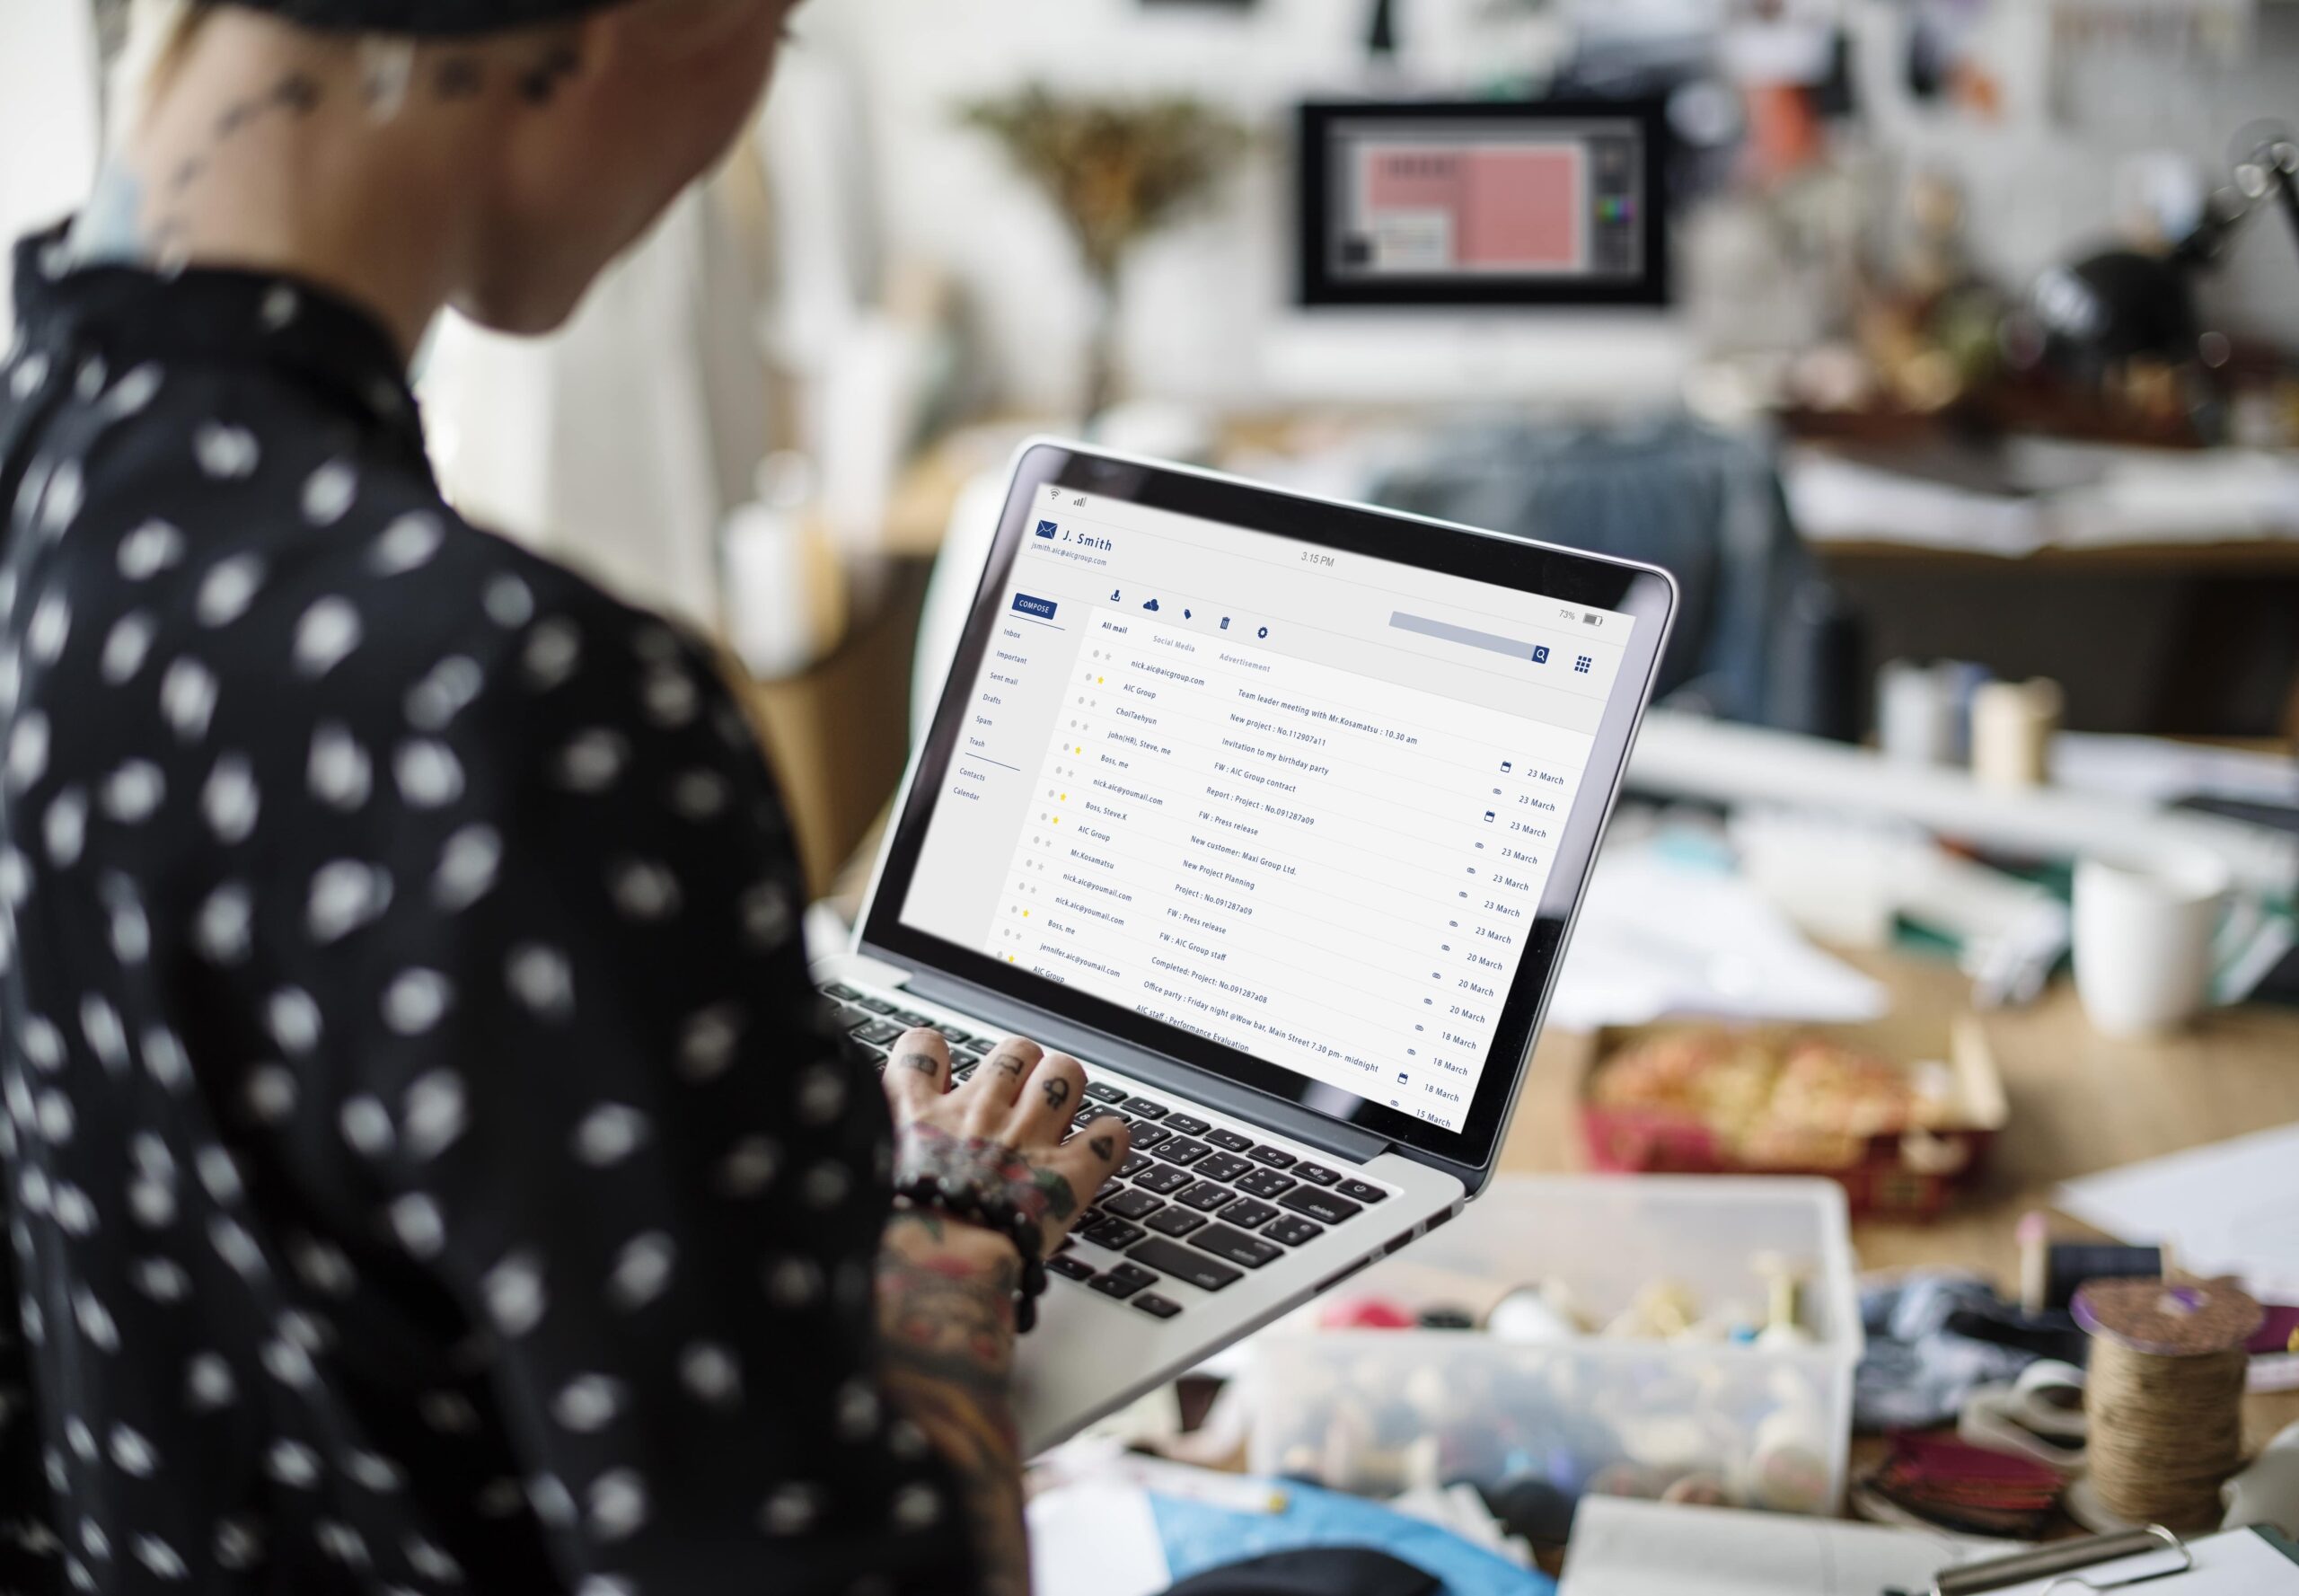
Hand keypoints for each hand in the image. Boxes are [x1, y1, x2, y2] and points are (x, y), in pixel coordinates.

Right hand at [880, 1029, 1130, 1259]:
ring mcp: (1028, 1135)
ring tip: (1062, 1112)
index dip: (938, 1054)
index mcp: (922, 1111)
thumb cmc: (896, 1234)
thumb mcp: (868, 1177)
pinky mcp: (1070, 1171)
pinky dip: (1111, 1140)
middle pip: (1014, 1050)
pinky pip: (1110, 1134)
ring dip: (1066, 1088)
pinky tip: (1103, 1149)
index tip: (944, 1073)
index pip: (925, 1047)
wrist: (938, 1263)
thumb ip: (876, 1153)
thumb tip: (858, 1156)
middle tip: (1019, 1098)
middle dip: (1022, 1068)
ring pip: (1064, 1072)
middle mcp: (978, 1111)